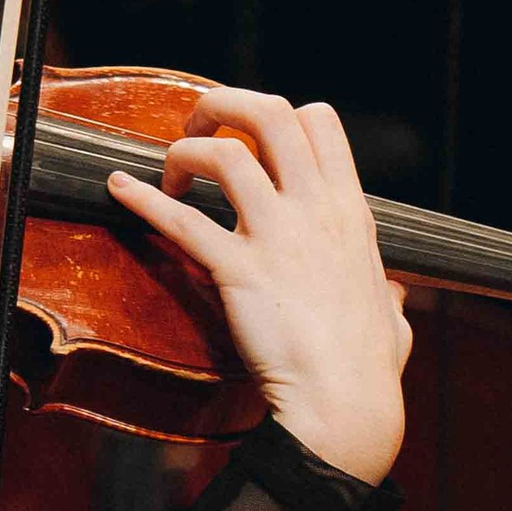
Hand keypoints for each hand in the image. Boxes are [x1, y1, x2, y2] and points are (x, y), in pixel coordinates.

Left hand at [107, 87, 410, 484]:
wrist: (344, 404)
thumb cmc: (367, 370)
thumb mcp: (392, 317)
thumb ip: (389, 296)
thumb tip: (393, 294)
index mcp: (349, 212)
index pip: (318, 122)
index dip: (277, 116)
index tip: (250, 141)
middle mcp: (315, 210)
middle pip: (270, 114)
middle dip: (224, 106)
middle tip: (197, 129)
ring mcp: (278, 236)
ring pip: (226, 154)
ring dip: (186, 154)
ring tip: (168, 177)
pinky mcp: (239, 270)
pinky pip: (183, 221)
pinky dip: (143, 200)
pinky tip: (118, 189)